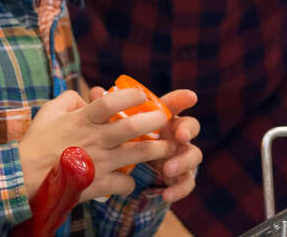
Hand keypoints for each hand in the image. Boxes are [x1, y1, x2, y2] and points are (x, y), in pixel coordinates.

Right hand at [19, 88, 172, 202]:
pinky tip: (129, 178)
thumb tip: (88, 97)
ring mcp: (98, 163)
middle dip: (154, 121)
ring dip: (157, 150)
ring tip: (168, 146)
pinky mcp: (98, 185)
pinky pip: (124, 184)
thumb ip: (71, 98)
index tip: (143, 94)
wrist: (24, 179)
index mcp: (83, 119)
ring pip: (137, 155)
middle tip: (165, 118)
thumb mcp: (50, 111)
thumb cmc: (37, 142)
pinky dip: (130, 182)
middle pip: (132, 128)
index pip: (110, 102)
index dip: (130, 96)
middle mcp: (95, 139)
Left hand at [90, 86, 201, 202]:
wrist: (136, 167)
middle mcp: (177, 134)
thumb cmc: (129, 138)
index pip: (175, 104)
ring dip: (183, 161)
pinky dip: (179, 188)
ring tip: (167, 169)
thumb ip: (110, 109)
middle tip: (180, 136)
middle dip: (188, 129)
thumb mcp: (119, 124)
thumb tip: (93, 91)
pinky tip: (167, 194)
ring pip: (193, 154)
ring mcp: (181, 155)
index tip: (190, 97)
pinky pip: (186, 182)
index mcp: (164, 117)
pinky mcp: (181, 176)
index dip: (183, 99)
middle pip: (190, 126)